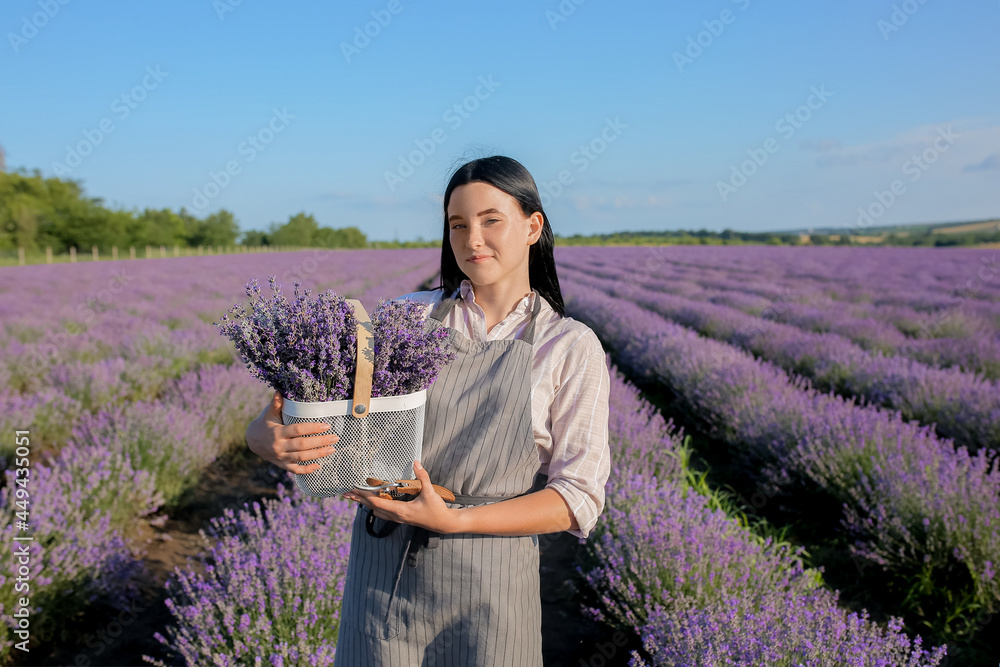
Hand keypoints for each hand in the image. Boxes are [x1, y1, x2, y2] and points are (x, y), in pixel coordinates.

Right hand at [245, 391, 338, 473]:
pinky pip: (295, 470)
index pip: (298, 430)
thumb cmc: (265, 423)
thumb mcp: (269, 414)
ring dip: (318, 454)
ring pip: (301, 458)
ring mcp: (281, 457)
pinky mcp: (282, 464)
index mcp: (278, 432)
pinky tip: (318, 466)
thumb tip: (280, 390)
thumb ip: (276, 404)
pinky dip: (306, 470)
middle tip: (335, 438)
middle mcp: (280, 446)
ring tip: (332, 449)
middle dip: (320, 442)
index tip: (327, 425)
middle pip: (302, 445)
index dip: (313, 428)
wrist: (253, 441)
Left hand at [344, 461, 460, 533]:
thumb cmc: (436, 510)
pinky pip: (384, 512)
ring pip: (377, 511)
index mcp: (401, 511)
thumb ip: (423, 477)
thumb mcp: (430, 492)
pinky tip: (373, 501)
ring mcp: (398, 518)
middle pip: (373, 507)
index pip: (378, 503)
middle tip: (346, 493)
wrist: (442, 523)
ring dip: (366, 503)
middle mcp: (397, 516)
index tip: (355, 490)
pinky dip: (375, 505)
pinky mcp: (401, 517)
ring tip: (356, 496)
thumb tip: (416, 463)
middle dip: (360, 499)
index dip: (365, 496)